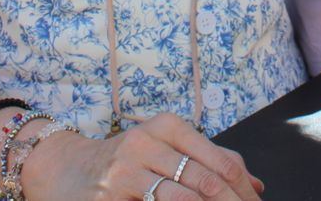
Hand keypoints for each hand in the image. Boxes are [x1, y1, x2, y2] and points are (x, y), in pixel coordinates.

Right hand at [25, 113, 262, 200]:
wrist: (63, 169)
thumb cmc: (126, 160)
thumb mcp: (165, 146)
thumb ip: (210, 159)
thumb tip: (257, 184)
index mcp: (167, 126)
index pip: (221, 162)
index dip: (244, 191)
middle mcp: (146, 144)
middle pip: (206, 182)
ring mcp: (124, 173)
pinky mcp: (107, 200)